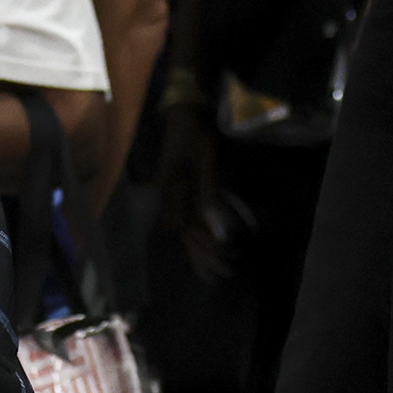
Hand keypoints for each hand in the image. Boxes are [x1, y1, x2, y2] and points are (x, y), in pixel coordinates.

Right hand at [155, 90, 230, 280]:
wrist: (180, 117)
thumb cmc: (192, 138)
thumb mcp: (203, 165)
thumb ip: (209, 199)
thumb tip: (220, 233)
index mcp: (171, 198)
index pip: (190, 234)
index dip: (206, 252)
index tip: (224, 266)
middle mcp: (168, 202)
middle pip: (186, 236)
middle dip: (203, 257)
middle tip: (223, 275)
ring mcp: (170, 198)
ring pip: (184, 231)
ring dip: (198, 250)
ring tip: (212, 272)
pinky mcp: (174, 193)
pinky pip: (183, 219)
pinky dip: (194, 235)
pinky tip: (201, 245)